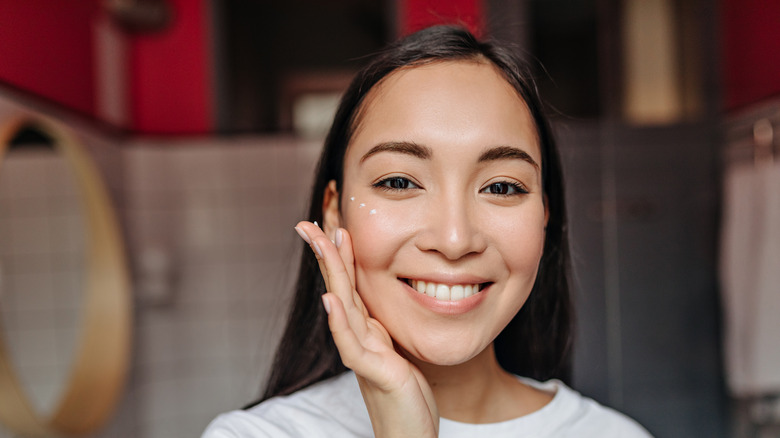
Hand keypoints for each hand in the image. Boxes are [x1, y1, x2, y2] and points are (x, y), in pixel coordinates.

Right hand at [295, 221, 438, 437]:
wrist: (407, 432)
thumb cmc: (403, 393)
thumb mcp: (394, 348)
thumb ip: (383, 325)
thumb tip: (379, 299)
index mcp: (365, 327)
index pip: (347, 282)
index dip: (337, 253)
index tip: (328, 221)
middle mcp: (358, 335)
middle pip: (338, 286)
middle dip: (324, 253)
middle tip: (307, 223)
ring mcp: (363, 352)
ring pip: (342, 306)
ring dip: (332, 272)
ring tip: (323, 243)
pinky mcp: (373, 371)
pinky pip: (352, 343)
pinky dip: (340, 320)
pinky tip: (331, 299)